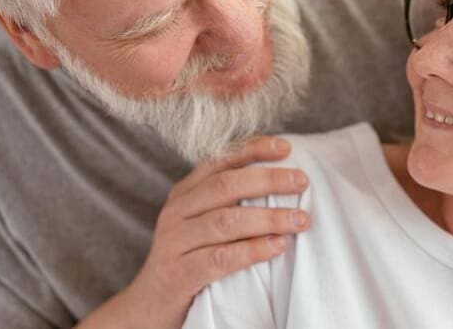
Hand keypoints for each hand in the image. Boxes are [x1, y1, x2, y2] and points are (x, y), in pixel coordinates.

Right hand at [76, 136, 310, 328]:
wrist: (149, 304)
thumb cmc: (189, 258)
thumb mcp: (202, 223)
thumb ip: (229, 202)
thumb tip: (281, 180)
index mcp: (184, 193)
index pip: (220, 161)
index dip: (253, 149)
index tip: (286, 148)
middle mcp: (176, 211)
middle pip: (225, 186)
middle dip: (269, 180)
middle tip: (302, 182)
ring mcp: (174, 242)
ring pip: (226, 221)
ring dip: (269, 218)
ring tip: (300, 220)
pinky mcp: (178, 273)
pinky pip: (221, 258)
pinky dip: (252, 250)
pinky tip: (277, 246)